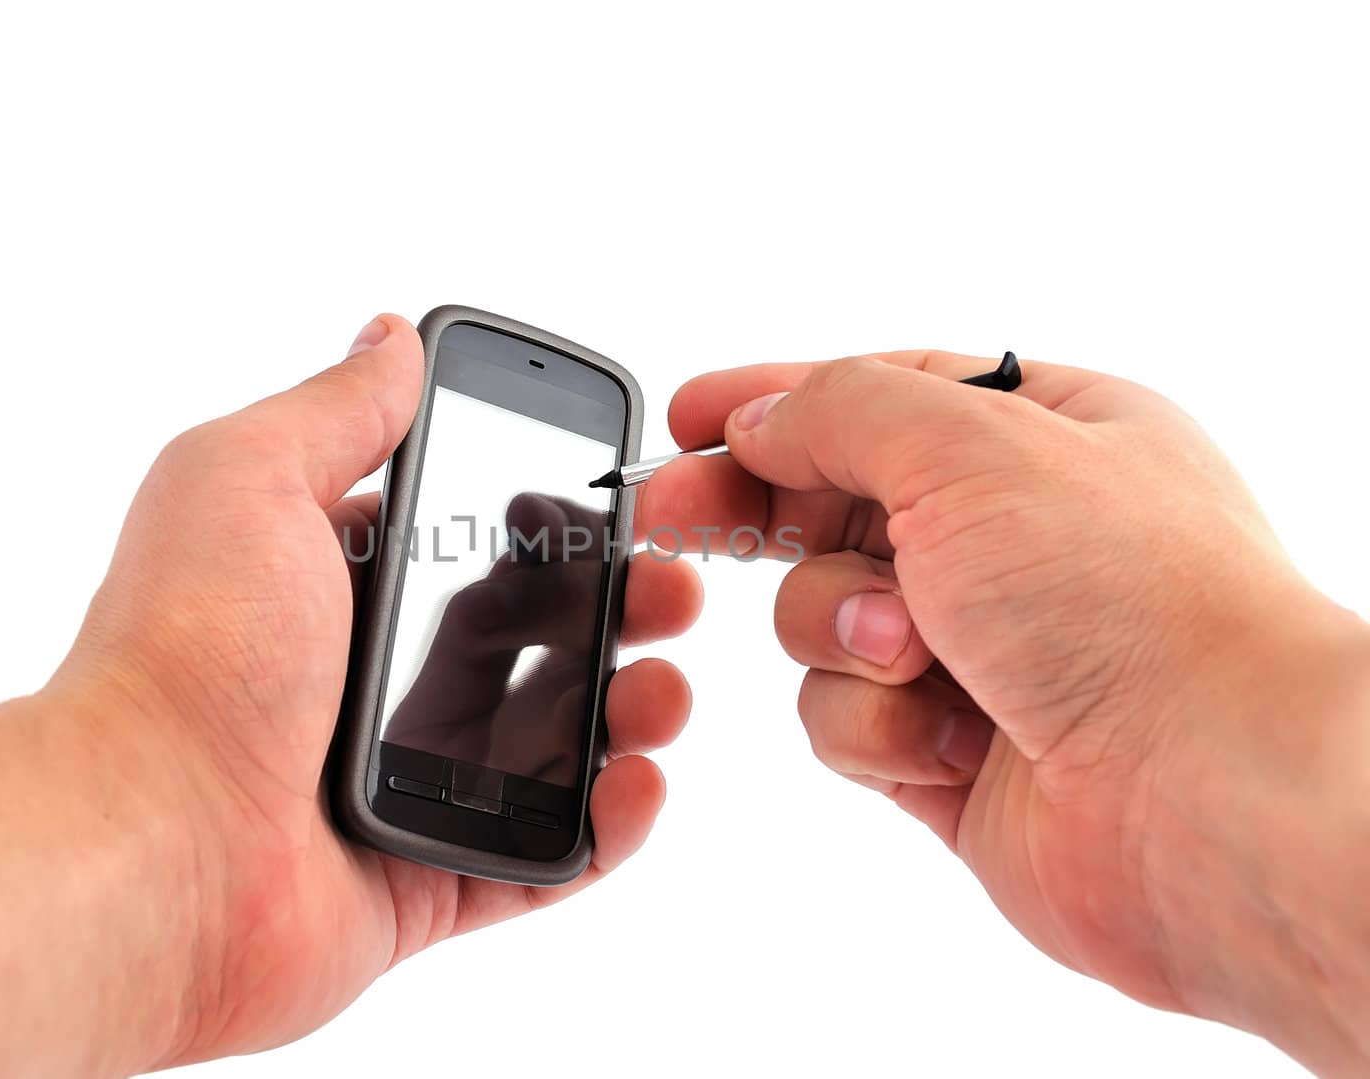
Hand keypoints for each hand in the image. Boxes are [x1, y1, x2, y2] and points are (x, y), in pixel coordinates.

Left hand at [56, 316, 700, 1065]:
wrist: (148, 846)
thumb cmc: (189, 654)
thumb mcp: (250, 479)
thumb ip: (336, 408)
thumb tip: (388, 337)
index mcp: (331, 591)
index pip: (465, 547)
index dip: (549, 526)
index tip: (617, 506)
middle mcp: (365, 686)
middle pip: (527, 644)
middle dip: (614, 614)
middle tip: (672, 594)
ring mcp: (400, 787)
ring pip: (549, 748)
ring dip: (627, 713)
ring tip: (663, 690)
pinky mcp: (423, 878)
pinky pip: (539, 859)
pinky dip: (605, 825)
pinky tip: (639, 779)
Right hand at [640, 351, 1369, 1072]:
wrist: (1208, 800)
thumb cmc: (1138, 610)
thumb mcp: (971, 447)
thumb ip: (842, 411)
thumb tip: (762, 421)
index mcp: (1042, 436)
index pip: (876, 396)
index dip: (773, 402)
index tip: (687, 419)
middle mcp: (1010, 538)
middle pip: (833, 507)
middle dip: (760, 516)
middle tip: (676, 520)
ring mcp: (978, 646)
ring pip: (819, 621)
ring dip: (840, 634)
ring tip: (909, 652)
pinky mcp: (946, 746)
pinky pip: (841, 716)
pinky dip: (873, 724)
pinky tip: (943, 737)